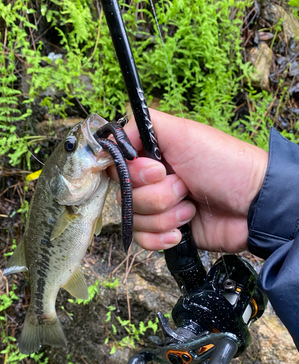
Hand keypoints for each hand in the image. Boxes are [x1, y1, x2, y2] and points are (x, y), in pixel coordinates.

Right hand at [108, 109, 267, 252]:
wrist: (252, 207)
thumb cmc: (225, 165)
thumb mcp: (185, 133)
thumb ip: (145, 124)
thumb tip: (112, 137)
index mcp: (153, 157)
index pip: (117, 168)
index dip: (133, 174)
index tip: (158, 172)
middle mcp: (152, 182)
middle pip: (125, 196)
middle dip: (157, 195)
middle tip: (185, 187)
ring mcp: (159, 209)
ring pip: (135, 219)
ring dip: (166, 216)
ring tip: (192, 207)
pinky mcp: (166, 232)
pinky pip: (143, 239)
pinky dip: (162, 237)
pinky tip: (183, 231)